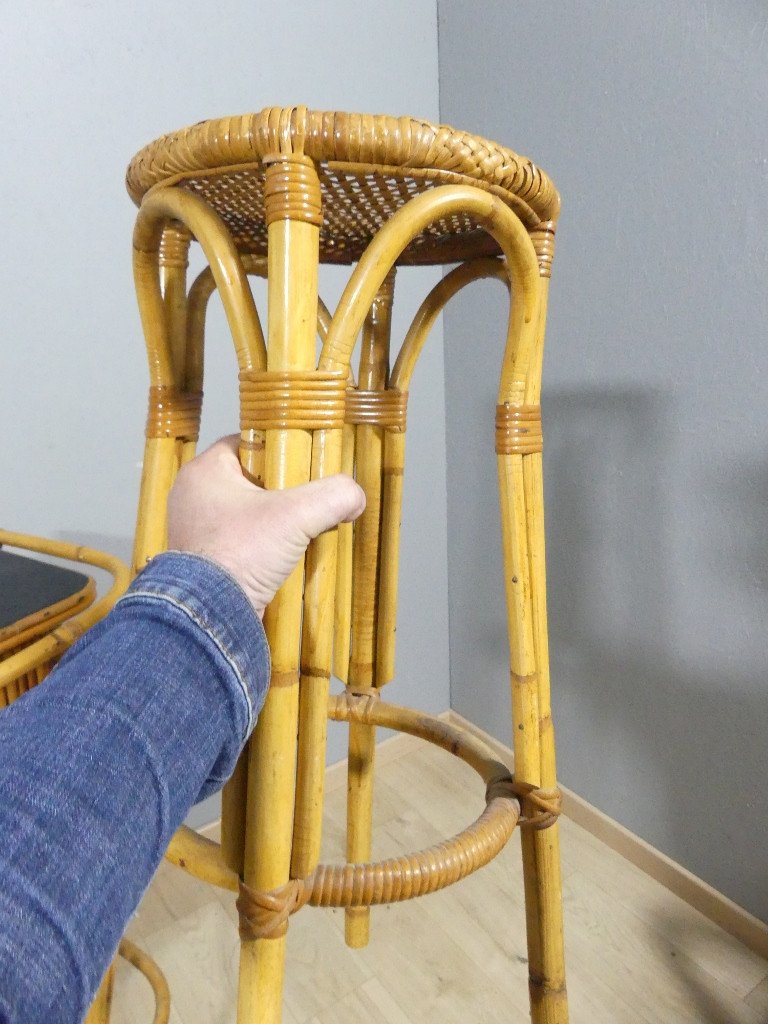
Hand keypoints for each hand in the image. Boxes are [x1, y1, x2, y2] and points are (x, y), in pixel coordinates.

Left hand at [168, 436, 364, 616]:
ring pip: (245, 511)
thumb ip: (333, 496)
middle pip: (249, 479)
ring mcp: (195, 529)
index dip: (279, 449)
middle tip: (307, 500)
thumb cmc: (240, 554)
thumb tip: (355, 497)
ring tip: (300, 530)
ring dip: (273, 520)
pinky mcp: (202, 559)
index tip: (305, 465)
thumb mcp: (297, 516)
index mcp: (203, 471)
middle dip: (281, 490)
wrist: (210, 616)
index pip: (247, 443)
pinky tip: (284, 554)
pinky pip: (238, 540)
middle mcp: (192, 496)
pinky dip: (260, 544)